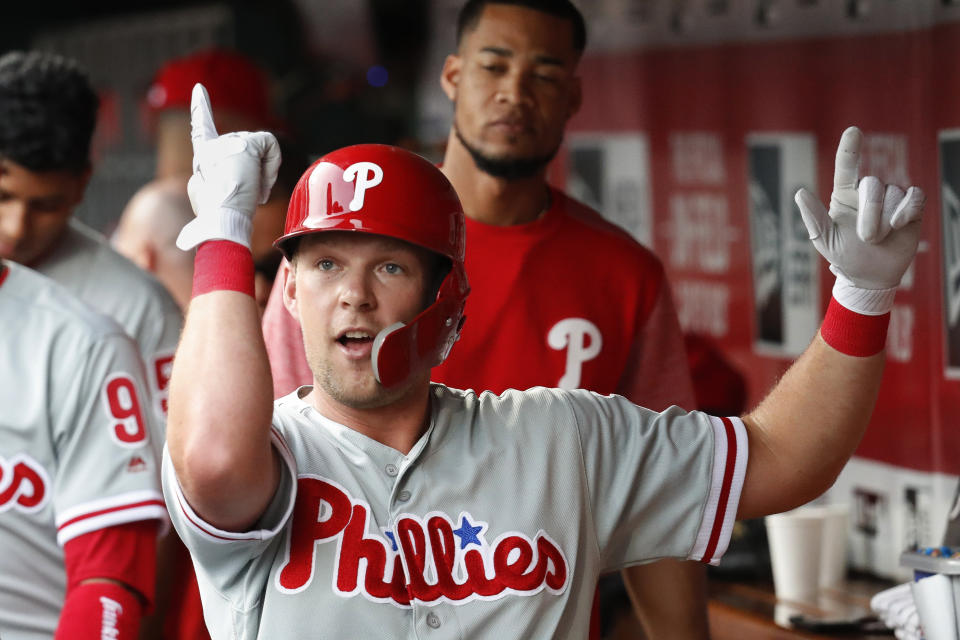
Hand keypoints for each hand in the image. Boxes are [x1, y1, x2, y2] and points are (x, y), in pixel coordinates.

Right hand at [176, 83, 280, 250]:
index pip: (201, 131)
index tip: (199, 89)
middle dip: (256, 172)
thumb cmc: (217, 218)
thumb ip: (219, 185)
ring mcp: (226, 143)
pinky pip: (271, 145)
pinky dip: (273, 166)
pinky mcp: (244, 144)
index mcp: (203, 161)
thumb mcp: (212, 201)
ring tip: (253, 193)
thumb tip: (222, 201)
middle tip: (251, 196)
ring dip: (264, 174)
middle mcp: (211, 147)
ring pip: (261, 150)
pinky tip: (262, 183)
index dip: (199, 109)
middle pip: (248, 150)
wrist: (221, 219)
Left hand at [794, 126, 923, 313]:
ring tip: (879, 239)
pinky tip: (900, 225)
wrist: (871, 276)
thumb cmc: (845, 256)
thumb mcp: (825, 241)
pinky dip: (908, 211)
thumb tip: (799, 192)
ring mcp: (891, 198)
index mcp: (844, 196)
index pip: (846, 166)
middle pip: (873, 184)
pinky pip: (915, 196)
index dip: (850, 148)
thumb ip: (814, 217)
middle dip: (871, 213)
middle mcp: (867, 193)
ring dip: (886, 221)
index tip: (853, 131)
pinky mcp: (911, 206)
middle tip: (868, 238)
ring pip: (894, 193)